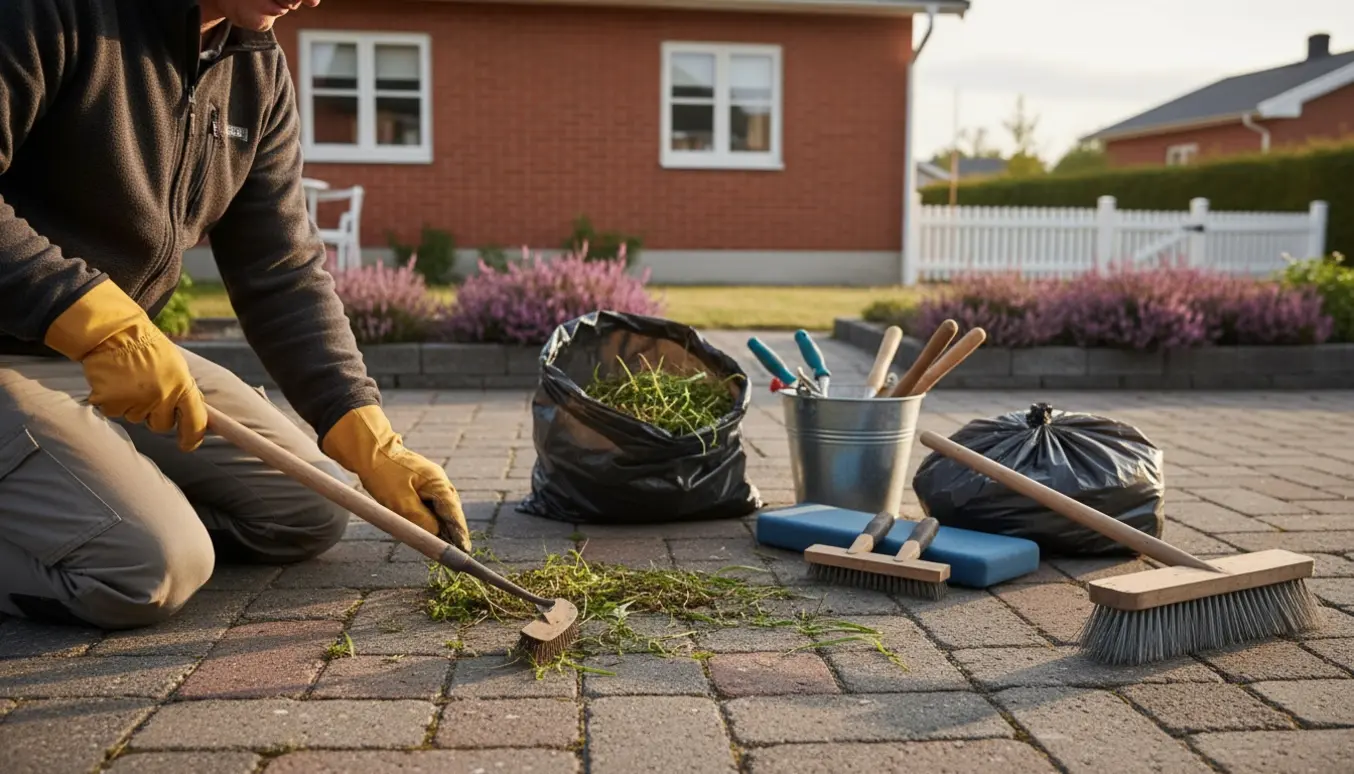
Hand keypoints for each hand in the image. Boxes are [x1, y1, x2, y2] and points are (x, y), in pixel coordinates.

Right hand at [44, 280, 207, 451]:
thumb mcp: (176, 365)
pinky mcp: (111, 403)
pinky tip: (114, 381)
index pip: (195, 421)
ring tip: (129, 379)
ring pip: (137, 418)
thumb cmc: (148, 346)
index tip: (188, 445)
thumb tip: (193, 410)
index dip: (192, 437)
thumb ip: (184, 389)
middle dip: (156, 415)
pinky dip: (113, 401)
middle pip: (162, 426)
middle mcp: (161, 397)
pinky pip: (115, 412)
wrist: (114, 332)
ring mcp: (135, 401)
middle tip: (148, 392)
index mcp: (182, 386)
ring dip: (133, 405)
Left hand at [321, 405, 471, 551]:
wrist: (370, 452)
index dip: (459, 532)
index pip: (453, 512)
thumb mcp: (400, 502)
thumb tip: (436, 534)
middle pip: (451, 510)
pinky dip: (433, 517)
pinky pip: (431, 504)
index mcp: (437, 483)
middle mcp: (439, 481)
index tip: (464, 548)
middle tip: (457, 550)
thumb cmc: (384, 475)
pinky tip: (431, 528)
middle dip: (454, 530)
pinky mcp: (421, 483)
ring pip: (441, 508)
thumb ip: (421, 519)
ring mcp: (431, 481)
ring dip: (443, 524)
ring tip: (447, 543)